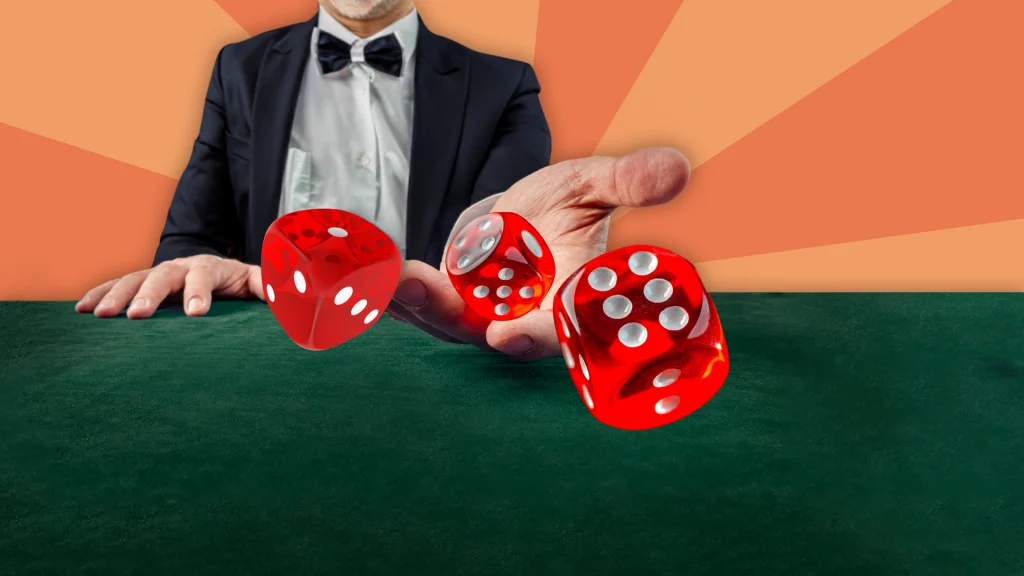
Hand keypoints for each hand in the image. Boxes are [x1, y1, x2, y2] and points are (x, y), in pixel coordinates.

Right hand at [75, 255, 264, 318]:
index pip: (204, 276)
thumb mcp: (256, 282)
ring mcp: (157, 273)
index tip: (196, 313)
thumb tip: (286, 294)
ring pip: (133, 280)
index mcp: (211, 267)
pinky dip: (99, 294)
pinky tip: (82, 309)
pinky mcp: (140, 283)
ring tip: (100, 316)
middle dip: (149, 296)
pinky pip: (116, 285)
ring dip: (116, 297)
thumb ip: (269, 286)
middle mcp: (179, 266)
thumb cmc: (237, 282)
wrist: (215, 270)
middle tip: (137, 317)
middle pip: (162, 277)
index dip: (199, 293)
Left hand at [387, 147, 690, 358]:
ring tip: (374, 274)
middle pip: (485, 327)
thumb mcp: (594, 183)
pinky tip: (352, 268)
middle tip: (414, 288)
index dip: (535, 334)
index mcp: (565, 299)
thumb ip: (629, 181)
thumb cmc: (566, 203)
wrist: (526, 215)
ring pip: (441, 316)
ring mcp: (477, 313)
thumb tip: (677, 168)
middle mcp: (519, 316)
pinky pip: (411, 300)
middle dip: (448, 313)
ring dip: (405, 299)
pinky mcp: (441, 302)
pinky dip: (381, 286)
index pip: (556, 326)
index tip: (507, 335)